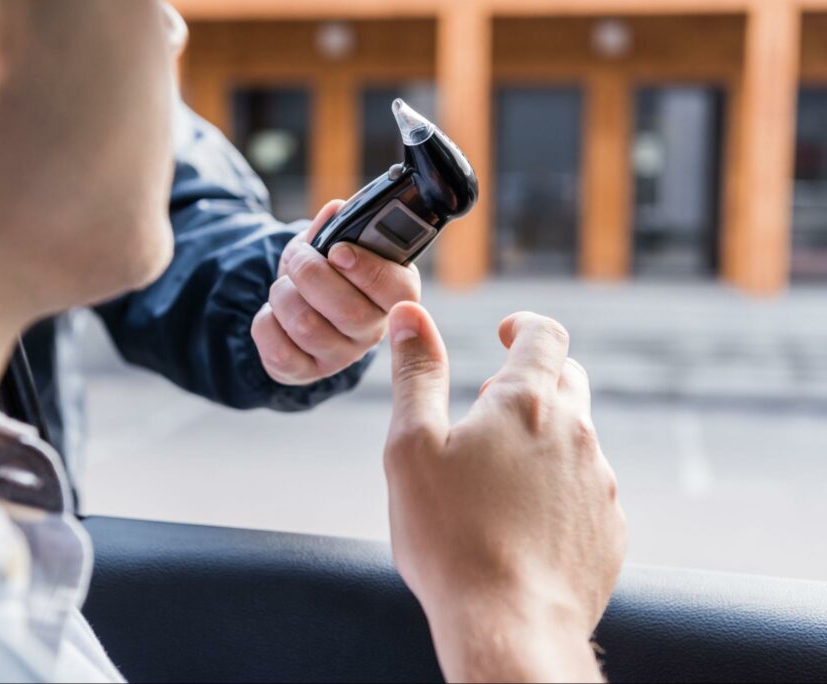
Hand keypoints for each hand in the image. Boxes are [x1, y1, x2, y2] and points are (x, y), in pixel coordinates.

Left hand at [252, 200, 421, 385]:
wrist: (297, 306)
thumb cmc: (324, 273)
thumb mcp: (330, 244)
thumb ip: (335, 227)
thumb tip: (335, 211)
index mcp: (392, 294)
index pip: (399, 291)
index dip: (368, 270)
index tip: (338, 251)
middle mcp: (373, 330)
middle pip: (348, 311)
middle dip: (311, 274)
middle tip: (299, 259)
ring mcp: (341, 356)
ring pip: (308, 327)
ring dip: (283, 295)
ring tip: (284, 286)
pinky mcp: (307, 373)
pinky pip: (280, 352)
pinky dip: (266, 323)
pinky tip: (274, 314)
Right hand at [384, 304, 626, 682]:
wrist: (508, 626)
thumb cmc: (448, 536)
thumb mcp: (411, 445)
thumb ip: (415, 374)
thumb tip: (409, 316)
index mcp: (527, 404)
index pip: (546, 335)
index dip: (525, 326)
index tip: (506, 333)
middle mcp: (576, 435)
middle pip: (568, 382)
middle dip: (533, 381)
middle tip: (491, 407)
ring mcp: (599, 484)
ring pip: (578, 440)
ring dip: (544, 440)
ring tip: (497, 479)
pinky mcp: (610, 530)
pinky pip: (586, 491)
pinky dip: (559, 489)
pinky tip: (522, 523)